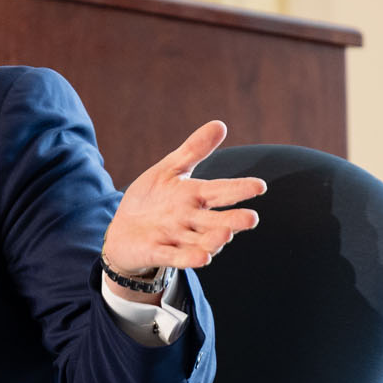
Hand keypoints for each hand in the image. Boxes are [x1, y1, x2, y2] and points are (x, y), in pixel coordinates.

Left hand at [102, 121, 266, 298]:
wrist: (123, 232)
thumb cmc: (151, 200)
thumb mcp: (169, 170)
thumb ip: (194, 150)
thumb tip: (221, 124)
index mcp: (195, 198)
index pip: (220, 192)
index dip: (239, 189)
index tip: (260, 186)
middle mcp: (190, 220)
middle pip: (215, 221)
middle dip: (233, 220)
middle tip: (252, 218)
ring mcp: (175, 238)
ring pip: (199, 241)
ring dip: (213, 240)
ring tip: (226, 235)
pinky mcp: (157, 252)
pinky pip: (174, 257)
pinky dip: (188, 258)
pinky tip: (203, 258)